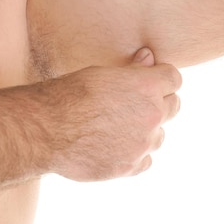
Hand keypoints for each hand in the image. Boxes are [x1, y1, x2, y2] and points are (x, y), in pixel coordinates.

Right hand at [47, 48, 181, 180]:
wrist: (48, 129)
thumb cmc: (72, 93)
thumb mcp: (104, 73)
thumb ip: (133, 69)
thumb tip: (149, 57)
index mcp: (147, 86)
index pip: (175, 79)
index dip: (164, 78)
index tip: (154, 79)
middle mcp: (151, 114)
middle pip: (174, 105)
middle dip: (161, 101)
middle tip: (139, 102)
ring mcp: (142, 143)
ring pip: (159, 135)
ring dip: (148, 130)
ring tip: (122, 125)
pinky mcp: (130, 166)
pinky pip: (146, 160)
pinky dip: (137, 154)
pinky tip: (118, 146)